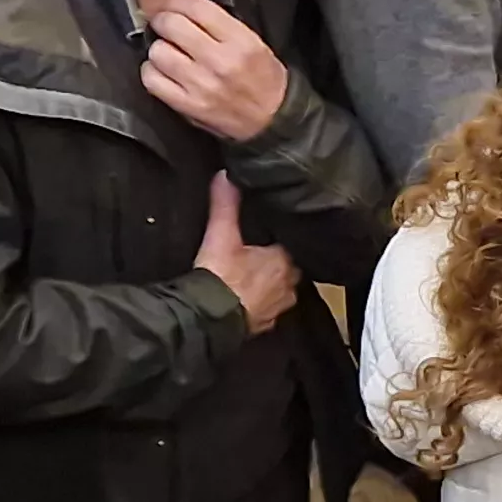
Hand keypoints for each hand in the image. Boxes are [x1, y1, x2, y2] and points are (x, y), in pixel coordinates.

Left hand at [141, 0, 291, 141]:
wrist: (273, 122)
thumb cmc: (265, 81)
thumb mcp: (256, 45)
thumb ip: (223, 26)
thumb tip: (186, 11)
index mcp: (241, 42)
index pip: (198, 9)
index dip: (179, 3)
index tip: (175, 6)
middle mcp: (220, 62)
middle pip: (172, 25)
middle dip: (165, 22)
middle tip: (166, 26)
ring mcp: (201, 85)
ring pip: (158, 52)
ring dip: (159, 49)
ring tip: (168, 53)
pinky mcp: (188, 106)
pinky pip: (152, 80)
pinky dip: (152, 72)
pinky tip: (163, 72)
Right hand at [192, 174, 297, 332]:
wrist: (209, 319)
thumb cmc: (220, 276)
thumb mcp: (221, 235)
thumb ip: (226, 204)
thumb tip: (226, 175)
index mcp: (285, 260)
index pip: (292, 244)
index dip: (281, 239)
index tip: (271, 236)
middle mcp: (289, 285)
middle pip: (289, 268)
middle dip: (278, 263)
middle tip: (260, 255)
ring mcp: (278, 307)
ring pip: (280, 290)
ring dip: (270, 284)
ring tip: (253, 276)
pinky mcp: (265, 325)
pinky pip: (267, 310)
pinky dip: (259, 304)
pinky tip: (245, 299)